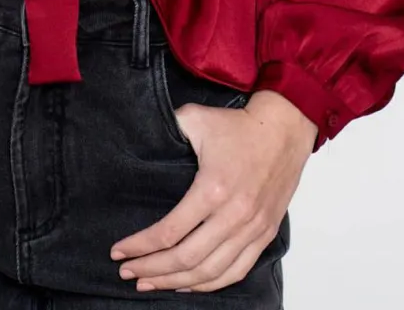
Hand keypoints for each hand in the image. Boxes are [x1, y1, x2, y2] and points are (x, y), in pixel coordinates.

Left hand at [109, 90, 314, 292]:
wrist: (284, 129)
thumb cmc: (239, 126)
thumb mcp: (196, 119)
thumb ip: (168, 128)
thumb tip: (141, 136)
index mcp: (212, 189)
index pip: (169, 232)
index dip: (140, 246)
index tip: (119, 252)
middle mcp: (233, 216)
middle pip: (186, 259)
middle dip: (151, 269)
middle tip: (127, 273)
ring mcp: (252, 229)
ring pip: (210, 272)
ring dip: (176, 283)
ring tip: (149, 283)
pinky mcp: (264, 235)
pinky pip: (236, 272)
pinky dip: (209, 284)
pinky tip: (187, 285)